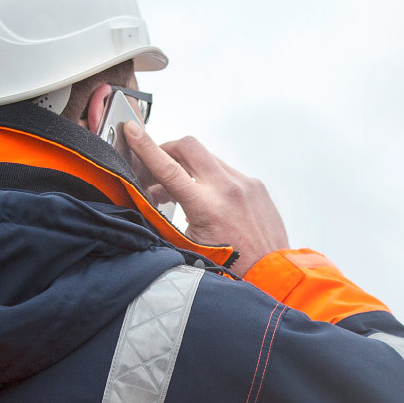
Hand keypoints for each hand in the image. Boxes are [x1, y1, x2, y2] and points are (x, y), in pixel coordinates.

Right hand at [124, 123, 289, 275]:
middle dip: (168, 149)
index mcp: (207, 206)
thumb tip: (149, 195)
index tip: (133, 130)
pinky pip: (226, 170)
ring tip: (182, 189)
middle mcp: (228, 189)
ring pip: (208, 157)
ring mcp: (245, 184)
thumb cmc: (230, 264)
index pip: (169, 168)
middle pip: (189, 147)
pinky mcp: (256, 185)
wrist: (270, 272)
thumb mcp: (187, 244)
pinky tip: (208, 197)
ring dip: (189, 166)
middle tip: (158, 164)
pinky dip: (210, 177)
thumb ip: (165, 217)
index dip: (146, 147)